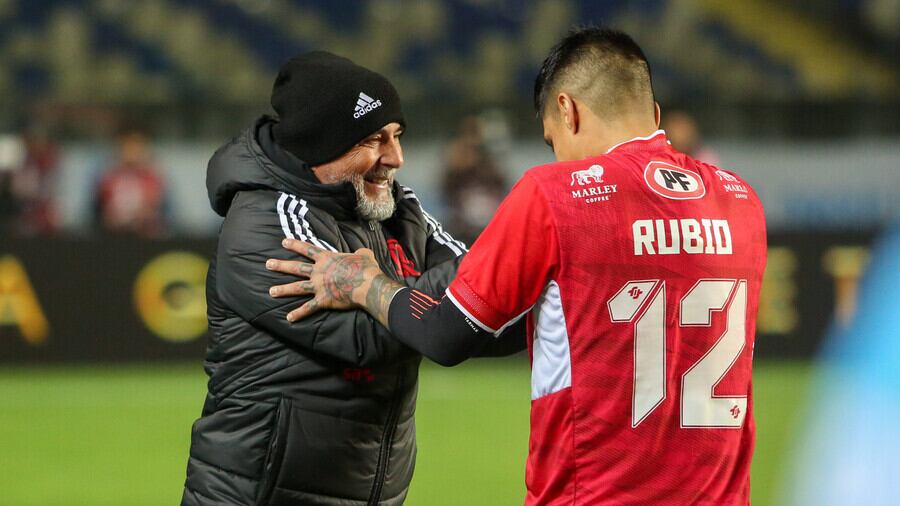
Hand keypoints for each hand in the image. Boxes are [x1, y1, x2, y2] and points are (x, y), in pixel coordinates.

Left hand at [266, 239, 401, 325]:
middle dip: (281, 266)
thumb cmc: (366, 268)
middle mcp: (319, 272)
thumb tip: (361, 251)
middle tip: (267, 264)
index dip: (295, 245)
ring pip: (297, 287)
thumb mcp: (364, 254)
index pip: (307, 249)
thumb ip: (360, 252)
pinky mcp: (323, 300)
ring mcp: (319, 286)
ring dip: (283, 289)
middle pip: (296, 267)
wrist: (366, 283)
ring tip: (271, 291)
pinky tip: (289, 318)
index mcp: (327, 259)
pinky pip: (308, 308)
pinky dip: (299, 313)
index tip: (283, 242)